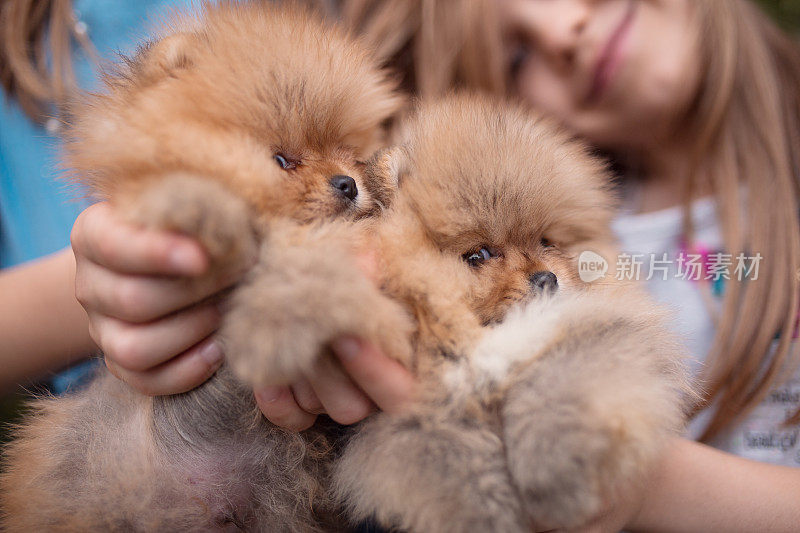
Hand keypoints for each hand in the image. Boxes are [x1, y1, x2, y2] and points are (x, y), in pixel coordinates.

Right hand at [72, 202, 248, 394]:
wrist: (173, 260)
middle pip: (132, 301)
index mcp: (95, 233)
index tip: (202, 257)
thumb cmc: (191, 222)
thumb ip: (200, 204)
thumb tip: (229, 224)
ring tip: (228, 310)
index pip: (115, 246)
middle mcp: (89, 284)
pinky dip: (188, 371)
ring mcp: (101, 328)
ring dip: (192, 332)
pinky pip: (147, 381)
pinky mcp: (121, 363)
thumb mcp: (191, 199)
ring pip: (135, 348)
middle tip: (240, 276)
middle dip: (194, 293)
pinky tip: (219, 348)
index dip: (158, 254)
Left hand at [253, 243, 414, 429]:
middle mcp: (368, 394)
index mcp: (396, 366)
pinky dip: (277, 403)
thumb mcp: (353, 277)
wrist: (303, 294)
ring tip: (287, 341)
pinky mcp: (302, 411)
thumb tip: (368, 260)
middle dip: (326, 374)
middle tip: (307, 339)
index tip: (345, 337)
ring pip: (318, 409)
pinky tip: (266, 380)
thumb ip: (363, 276)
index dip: (373, 370)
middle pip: (354, 408)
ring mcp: (332, 404)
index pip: (398, 391)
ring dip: (300, 378)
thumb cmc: (340, 286)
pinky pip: (291, 420)